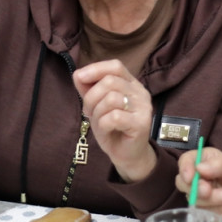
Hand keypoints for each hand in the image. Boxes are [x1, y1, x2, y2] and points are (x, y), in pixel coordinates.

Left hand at [72, 59, 155, 181]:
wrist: (127, 155)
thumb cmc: (112, 128)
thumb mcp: (96, 105)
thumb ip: (88, 89)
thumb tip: (78, 74)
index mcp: (131, 84)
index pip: (116, 66)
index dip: (96, 68)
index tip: (79, 77)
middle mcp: (140, 92)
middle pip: (109, 82)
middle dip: (91, 97)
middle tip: (89, 111)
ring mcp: (143, 108)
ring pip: (111, 99)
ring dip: (97, 112)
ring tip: (100, 122)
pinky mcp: (142, 124)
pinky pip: (114, 117)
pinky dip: (104, 123)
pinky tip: (107, 129)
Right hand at [175, 147, 221, 221]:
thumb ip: (221, 164)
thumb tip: (199, 167)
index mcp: (207, 161)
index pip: (187, 160)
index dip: (185, 168)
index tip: (191, 177)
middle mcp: (200, 178)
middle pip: (183, 181)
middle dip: (197, 188)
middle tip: (209, 190)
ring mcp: (201, 197)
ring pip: (193, 198)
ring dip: (212, 199)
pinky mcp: (205, 213)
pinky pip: (202, 212)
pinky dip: (217, 209)